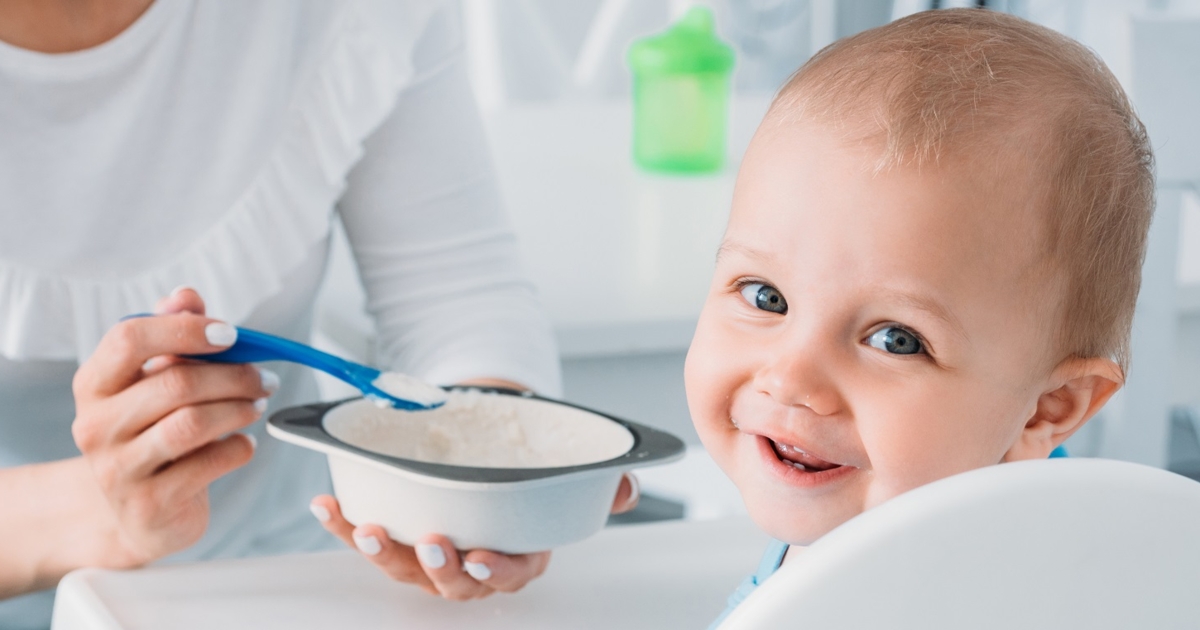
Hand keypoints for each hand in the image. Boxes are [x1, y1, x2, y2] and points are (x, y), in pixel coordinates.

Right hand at [70, 288, 276, 566]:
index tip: (231, 334)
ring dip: (239, 409)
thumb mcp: (155, 382)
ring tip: (257, 405)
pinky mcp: (148, 505)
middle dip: (233, 375)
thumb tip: (186, 295)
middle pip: (175, 383)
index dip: (185, 329)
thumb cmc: (152, 432)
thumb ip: (172, 335)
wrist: (137, 512)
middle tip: (265, 378)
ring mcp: (117, 469)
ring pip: (193, 423)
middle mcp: (95, 426)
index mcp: (94, 384)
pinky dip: (238, 448)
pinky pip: (208, 464)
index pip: (128, 338)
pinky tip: (243, 443)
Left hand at [310, 472, 639, 599]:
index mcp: (518, 549)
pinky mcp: (398, 531)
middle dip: (440, 568)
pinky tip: (328, 506)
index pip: (513, 572)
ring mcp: (431, 550)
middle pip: (455, 581)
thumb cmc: (524, 456)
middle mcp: (473, 558)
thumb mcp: (562, 461)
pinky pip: (369, 534)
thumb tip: (626, 485)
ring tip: (370, 528)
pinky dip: (346, 523)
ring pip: (406, 566)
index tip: (483, 554)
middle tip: (433, 543)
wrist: (488, 435)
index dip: (497, 569)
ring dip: (384, 552)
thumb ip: (596, 476)